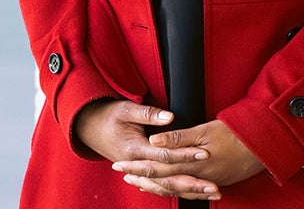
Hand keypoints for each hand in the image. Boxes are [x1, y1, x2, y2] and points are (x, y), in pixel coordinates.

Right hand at [74, 101, 219, 199]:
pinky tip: (192, 193)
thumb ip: (149, 114)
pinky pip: (161, 186)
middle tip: (214, 186)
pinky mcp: (141, 172)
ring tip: (211, 193)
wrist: (89, 127)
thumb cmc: (109, 115)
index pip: (165, 155)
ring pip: (167, 187)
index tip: (204, 153)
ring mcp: (139, 171)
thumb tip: (169, 117)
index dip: (185, 154)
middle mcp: (138, 164)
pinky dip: (177, 191)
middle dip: (193, 183)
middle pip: (169, 178)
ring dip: (190, 191)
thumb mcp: (127, 109)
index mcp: (135, 149)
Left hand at [113, 119, 263, 199]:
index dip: (137, 165)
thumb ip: (179, 137)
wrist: (262, 146)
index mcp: (189, 162)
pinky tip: (166, 185)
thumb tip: (154, 140)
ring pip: (172, 188)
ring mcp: (204, 181)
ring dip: (153, 185)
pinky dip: (172, 189)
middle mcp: (194, 176)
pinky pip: (186, 190)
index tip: (120, 163)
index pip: (156, 165)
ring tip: (138, 182)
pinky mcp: (212, 181)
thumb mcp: (205, 130)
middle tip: (121, 173)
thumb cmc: (235, 133)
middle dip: (140, 176)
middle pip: (161, 179)